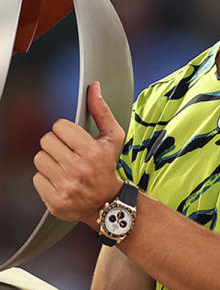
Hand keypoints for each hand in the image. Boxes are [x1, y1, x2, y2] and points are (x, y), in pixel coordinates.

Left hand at [33, 81, 124, 227]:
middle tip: (67, 152)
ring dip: (49, 161)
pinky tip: (59, 179)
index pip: (59, 127)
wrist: (108, 201)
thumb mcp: (112, 137)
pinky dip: (46, 178)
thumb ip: (102, 111)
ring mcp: (65, 185)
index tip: (73, 139)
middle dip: (55, 145)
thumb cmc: (108, 166)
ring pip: (39, 159)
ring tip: (63, 165)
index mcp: (91, 151)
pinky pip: (36, 178)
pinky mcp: (55, 199)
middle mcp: (78, 169)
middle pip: (46, 141)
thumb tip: (94, 88)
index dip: (65, 131)